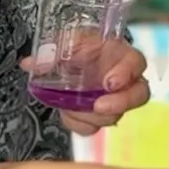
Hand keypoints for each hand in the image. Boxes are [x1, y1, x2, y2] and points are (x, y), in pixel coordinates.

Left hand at [20, 38, 149, 135]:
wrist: (76, 60)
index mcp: (123, 56)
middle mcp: (126, 81)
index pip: (136, 63)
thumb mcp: (69, 41)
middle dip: (118, 104)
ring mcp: (116, 101)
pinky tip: (67, 114)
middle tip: (98, 106)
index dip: (126, 74)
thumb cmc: (81, 46)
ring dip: (92, 116)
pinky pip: (94, 128)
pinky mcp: (100, 116)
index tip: (109, 82)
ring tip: (71, 107)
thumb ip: (54, 50)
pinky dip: (79, 124)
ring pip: (114, 116)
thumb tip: (31, 63)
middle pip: (137, 96)